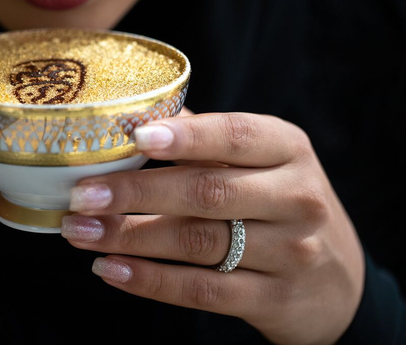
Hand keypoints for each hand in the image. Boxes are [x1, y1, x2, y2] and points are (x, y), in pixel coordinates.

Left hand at [61, 110, 364, 344]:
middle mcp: (296, 197)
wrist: (336, 281)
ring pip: (196, 242)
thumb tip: (131, 114)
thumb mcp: (262, 160)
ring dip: (128, 237)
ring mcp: (290, 252)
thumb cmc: (279, 202)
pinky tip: (110, 269)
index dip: (184, 137)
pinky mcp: (274, 300)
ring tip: (78, 231)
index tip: (134, 137)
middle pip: (205, 192)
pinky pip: (203, 290)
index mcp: (287, 148)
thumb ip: (205, 138)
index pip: (234, 135)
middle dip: (134, 193)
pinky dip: (150, 280)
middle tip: (81, 195)